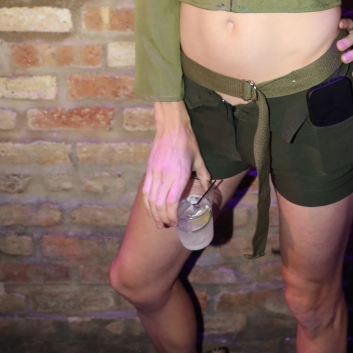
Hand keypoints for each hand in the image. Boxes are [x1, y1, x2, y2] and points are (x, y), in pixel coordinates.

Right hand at [142, 101, 210, 228]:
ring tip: (157, 222)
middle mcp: (165, 176)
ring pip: (150, 199)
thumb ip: (203, 175)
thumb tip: (207, 186)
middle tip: (166, 226)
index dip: (172, 215)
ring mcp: (155, 173)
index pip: (171, 202)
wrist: (171, 126)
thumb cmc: (187, 142)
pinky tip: (150, 209)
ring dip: (153, 213)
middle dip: (162, 218)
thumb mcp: (199, 159)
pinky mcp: (149, 169)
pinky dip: (147, 202)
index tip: (175, 222)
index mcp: (179, 175)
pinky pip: (145, 190)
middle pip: (159, 204)